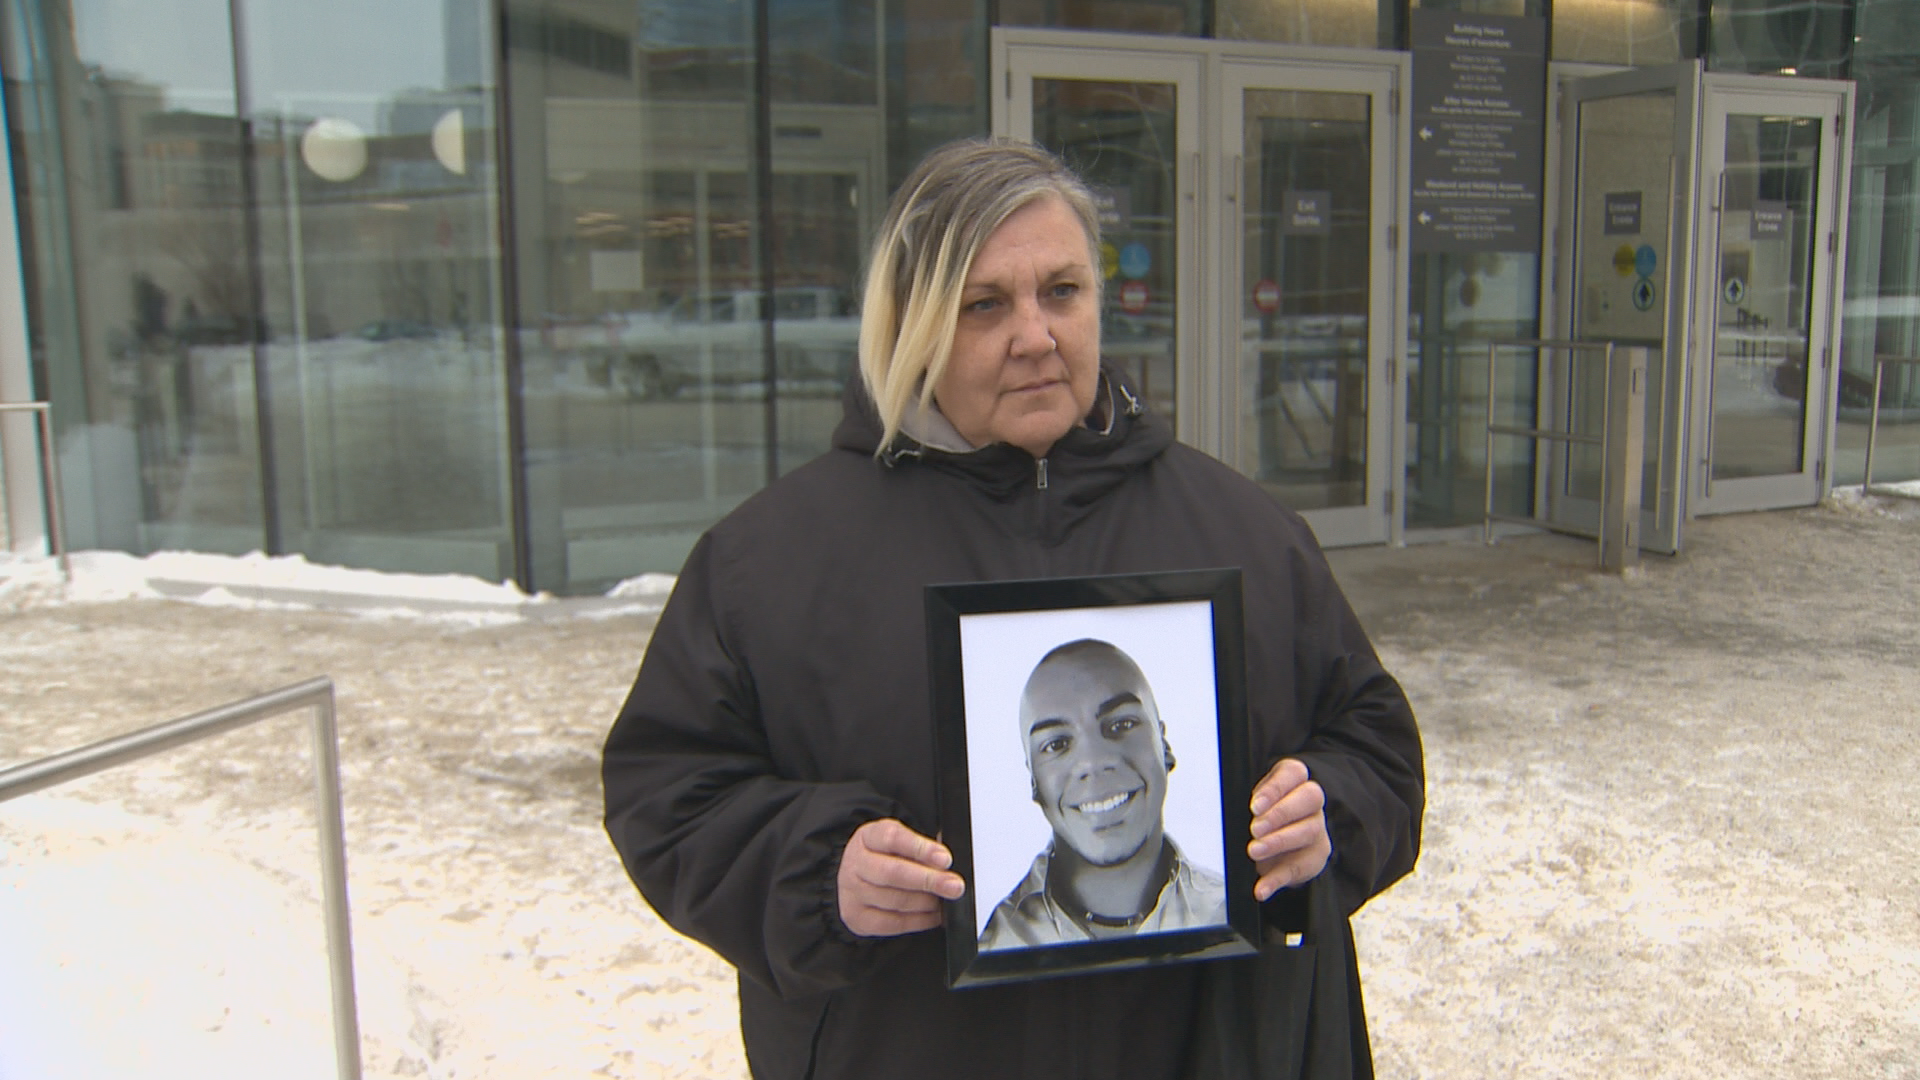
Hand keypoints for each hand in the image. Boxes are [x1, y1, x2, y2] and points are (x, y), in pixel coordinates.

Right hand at [836, 818, 965, 936]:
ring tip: (944, 900)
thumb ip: (921, 847)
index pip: (892, 838)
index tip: (945, 859)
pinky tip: (933, 915)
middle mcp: (856, 863)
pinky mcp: (857, 918)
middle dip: (928, 880)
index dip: (921, 849)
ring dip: (926, 902)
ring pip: (895, 900)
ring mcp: (853, 892)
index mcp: (868, 837)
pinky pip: (893, 923)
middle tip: (954, 885)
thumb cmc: (884, 857)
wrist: (856, 879)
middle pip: (893, 873)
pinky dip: (919, 921)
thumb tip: (945, 861)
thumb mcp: (900, 841)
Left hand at [1248, 758, 1330, 901]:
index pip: (1294, 773)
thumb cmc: (1262, 815)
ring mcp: (1317, 828)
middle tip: (1255, 828)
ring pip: (1308, 831)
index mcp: (1294, 781)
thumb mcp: (1254, 804)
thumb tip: (1229, 809)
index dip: (1276, 787)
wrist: (1278, 848)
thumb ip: (1250, 804)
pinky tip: (1261, 888)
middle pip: (1310, 798)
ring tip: (1254, 850)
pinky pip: (1298, 867)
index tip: (1255, 805)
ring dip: (1278, 842)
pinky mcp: (1314, 857)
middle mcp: (1310, 802)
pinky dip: (1276, 880)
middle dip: (1280, 813)